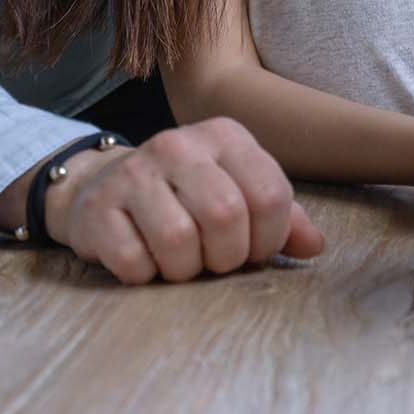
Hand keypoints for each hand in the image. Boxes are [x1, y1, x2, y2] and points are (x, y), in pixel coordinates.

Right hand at [46, 116, 325, 283]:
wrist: (101, 188)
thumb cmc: (185, 198)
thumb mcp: (238, 194)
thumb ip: (281, 218)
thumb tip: (315, 247)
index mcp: (225, 137)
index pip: (270, 195)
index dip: (269, 239)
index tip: (252, 249)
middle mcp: (180, 145)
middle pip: (226, 216)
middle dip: (227, 257)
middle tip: (214, 261)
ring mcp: (134, 172)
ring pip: (179, 240)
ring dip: (185, 270)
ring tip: (180, 262)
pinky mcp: (98, 207)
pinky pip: (134, 261)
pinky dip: (145, 276)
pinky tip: (144, 260)